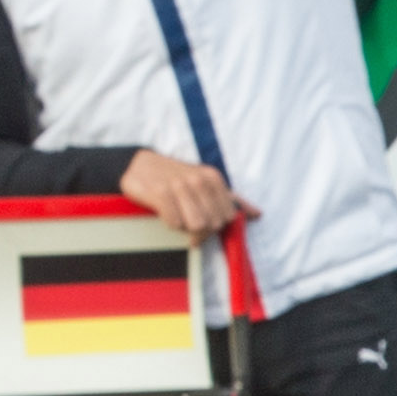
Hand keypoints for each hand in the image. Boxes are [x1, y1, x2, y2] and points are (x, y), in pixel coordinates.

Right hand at [114, 149, 243, 236]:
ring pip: (196, 225)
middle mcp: (199, 180)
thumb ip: (231, 200)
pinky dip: (170, 224)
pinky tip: (165, 214)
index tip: (204, 224)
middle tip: (187, 223)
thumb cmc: (176, 178)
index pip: (228, 218)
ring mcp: (180, 185)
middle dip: (201, 231)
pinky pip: (175, 223)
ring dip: (185, 228)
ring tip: (177, 218)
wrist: (139, 164)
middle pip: (213, 224)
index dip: (216, 227)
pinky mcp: (161, 193)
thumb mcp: (206, 183)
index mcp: (214, 178)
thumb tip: (257, 214)